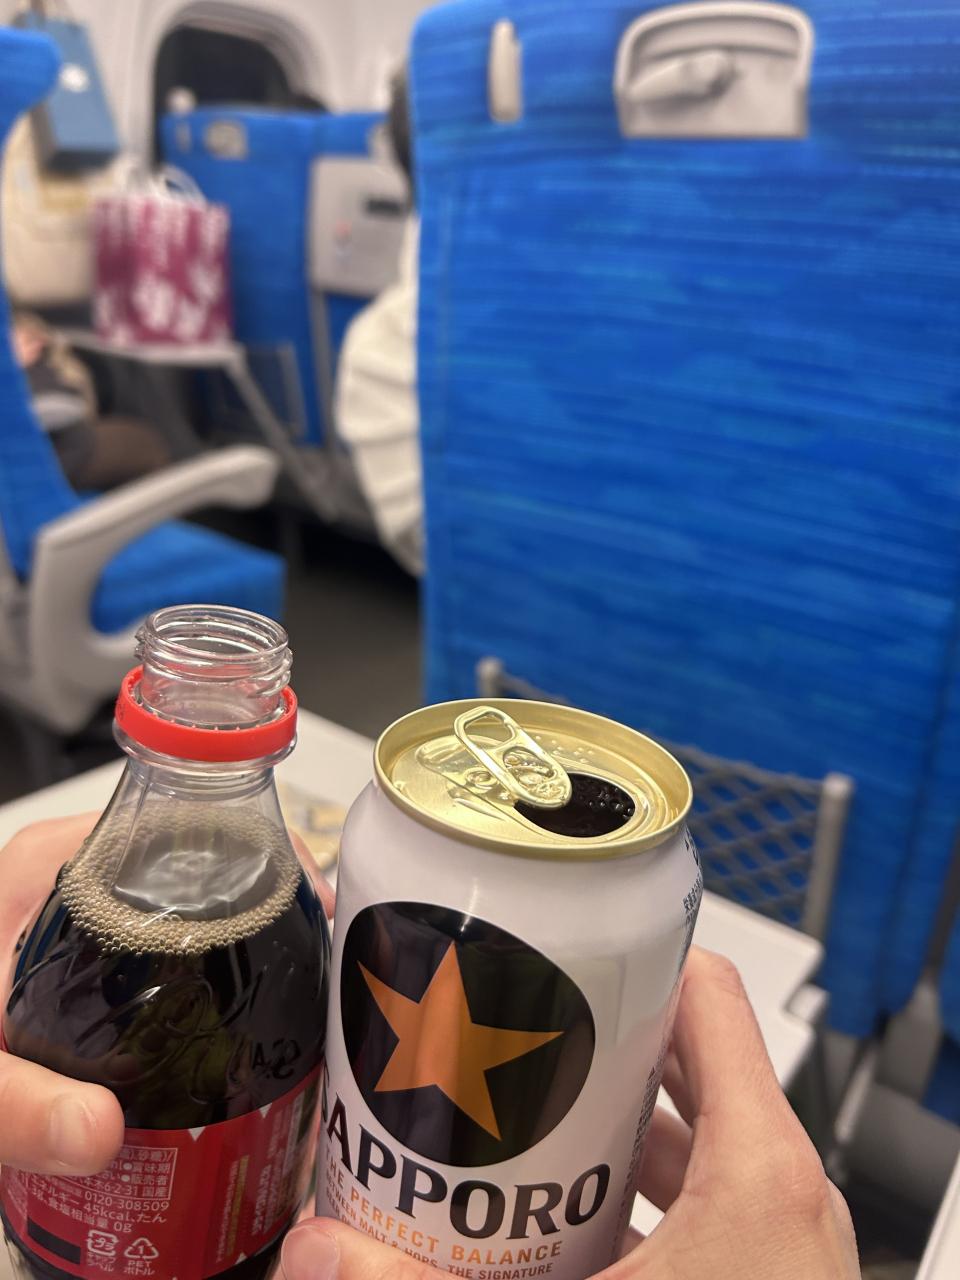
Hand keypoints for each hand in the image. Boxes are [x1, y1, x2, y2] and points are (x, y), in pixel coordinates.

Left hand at [0, 815, 333, 1179]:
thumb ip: (15, 1101)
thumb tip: (99, 1135)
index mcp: (60, 861)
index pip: (191, 819)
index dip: (268, 851)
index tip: (314, 901)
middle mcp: (90, 874)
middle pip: (215, 867)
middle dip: (279, 911)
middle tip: (329, 971)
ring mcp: (102, 913)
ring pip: (206, 910)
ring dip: (258, 947)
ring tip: (312, 1001)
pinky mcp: (105, 955)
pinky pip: (183, 948)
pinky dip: (223, 977)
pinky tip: (251, 1028)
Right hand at [280, 948, 858, 1279]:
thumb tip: (317, 1252)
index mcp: (761, 1165)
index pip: (708, 995)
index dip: (634, 956)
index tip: (558, 949)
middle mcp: (784, 1188)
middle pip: (689, 1062)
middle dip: (594, 1045)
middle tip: (508, 1032)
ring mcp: (781, 1238)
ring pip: (697, 1140)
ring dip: (612, 1126)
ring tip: (520, 1120)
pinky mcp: (765, 1277)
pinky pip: (708, 1205)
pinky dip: (640, 1195)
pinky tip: (562, 1224)